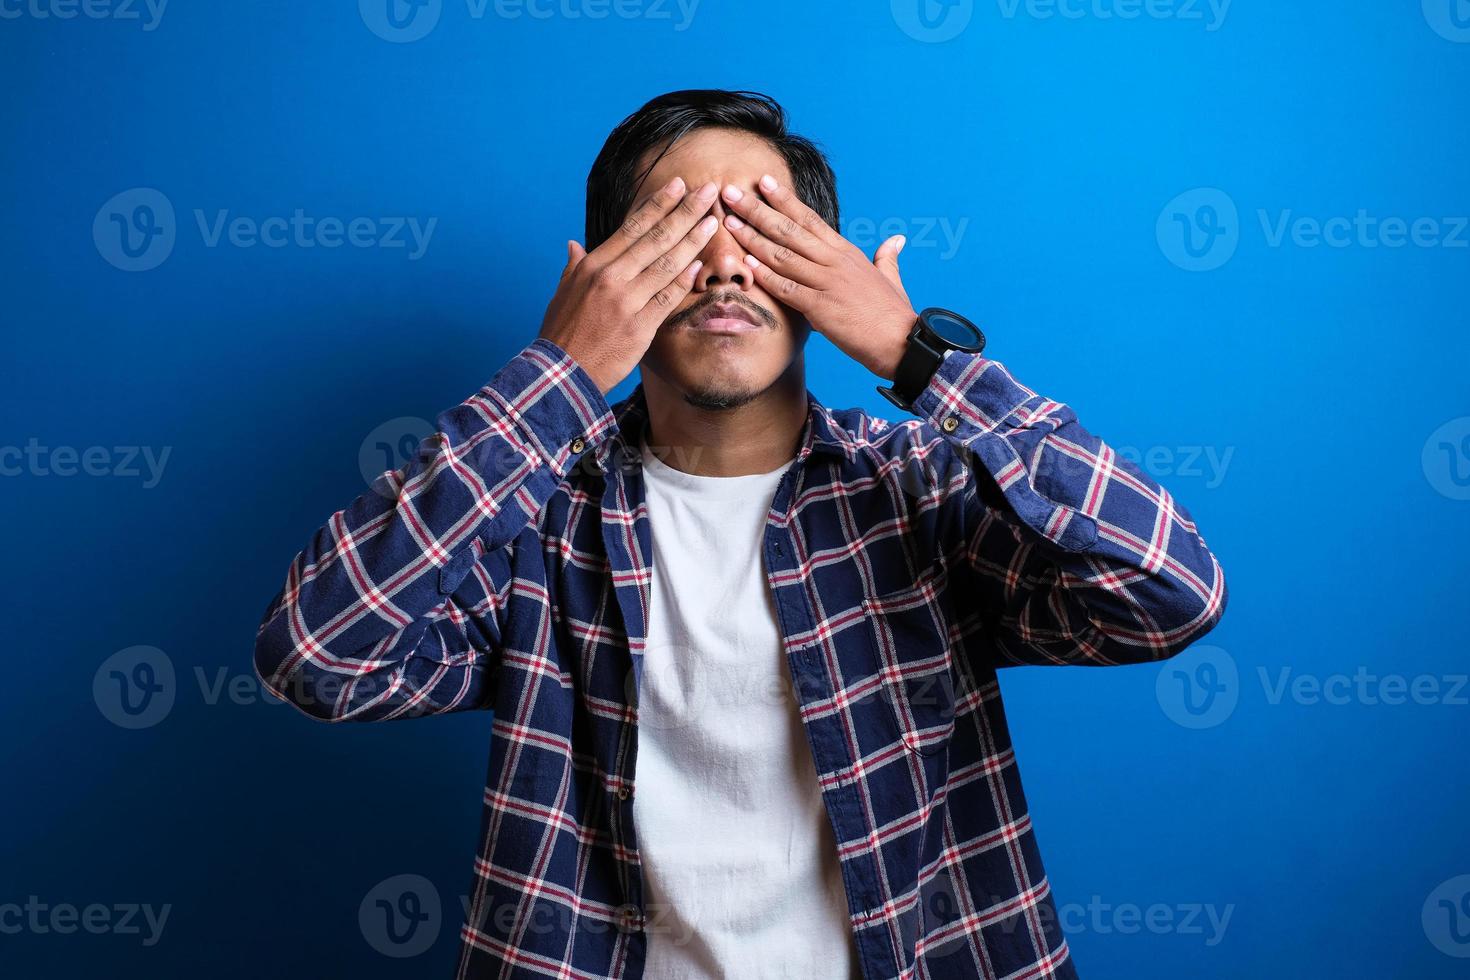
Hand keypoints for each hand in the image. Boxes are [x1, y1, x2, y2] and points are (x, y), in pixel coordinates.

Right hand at [539, 178, 720, 393]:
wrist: (561, 373)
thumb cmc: (562, 334)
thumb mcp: (562, 293)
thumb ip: (574, 266)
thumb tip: (574, 245)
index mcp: (593, 266)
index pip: (632, 227)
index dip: (658, 204)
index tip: (678, 186)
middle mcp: (610, 278)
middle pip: (655, 238)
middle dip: (685, 212)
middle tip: (707, 191)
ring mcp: (626, 302)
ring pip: (666, 264)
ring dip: (692, 241)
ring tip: (712, 222)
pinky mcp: (639, 327)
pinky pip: (667, 298)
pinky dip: (684, 281)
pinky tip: (701, 264)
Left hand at [720, 176, 917, 379]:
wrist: (903, 342)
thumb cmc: (894, 313)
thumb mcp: (890, 277)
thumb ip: (887, 256)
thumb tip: (896, 240)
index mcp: (846, 252)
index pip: (809, 218)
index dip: (784, 199)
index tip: (763, 182)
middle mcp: (834, 262)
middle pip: (789, 229)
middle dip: (757, 210)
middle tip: (731, 192)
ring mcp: (827, 283)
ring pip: (783, 255)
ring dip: (752, 238)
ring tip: (729, 222)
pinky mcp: (821, 308)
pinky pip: (787, 288)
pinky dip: (766, 276)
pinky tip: (746, 264)